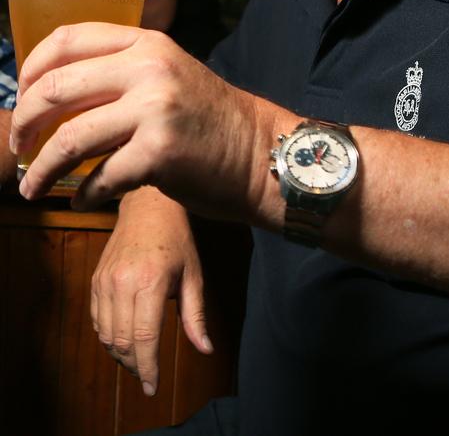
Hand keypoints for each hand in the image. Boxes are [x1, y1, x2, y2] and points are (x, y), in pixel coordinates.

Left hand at [9, 24, 271, 218]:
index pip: (67, 39)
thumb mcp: (167, 75)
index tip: (21, 97)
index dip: (30, 69)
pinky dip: (82, 195)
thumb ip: (119, 72)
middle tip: (19, 145)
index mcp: (147, 42)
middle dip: (24, 123)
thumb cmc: (207, 119)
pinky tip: (81, 200)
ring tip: (33, 186)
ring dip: (41, 169)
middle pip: (56, 87)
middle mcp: (149, 68)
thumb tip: (50, 95)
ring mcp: (155, 109)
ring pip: (69, 138)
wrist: (258, 151)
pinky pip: (99, 178)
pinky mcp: (159, 153)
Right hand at [93, 187, 211, 395]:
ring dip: (120, 355)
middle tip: (147, 375)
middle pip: (123, 341)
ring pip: (106, 335)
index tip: (153, 387)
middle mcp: (123, 282)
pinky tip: (123, 340)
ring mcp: (105, 281)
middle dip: (135, 366)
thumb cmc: (177, 240)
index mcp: (151, 282)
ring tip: (137, 361)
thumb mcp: (194, 275)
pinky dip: (108, 337)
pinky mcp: (96, 279)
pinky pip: (97, 320)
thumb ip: (196, 315)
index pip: (145, 338)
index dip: (148, 368)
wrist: (149, 207)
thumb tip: (205, 349)